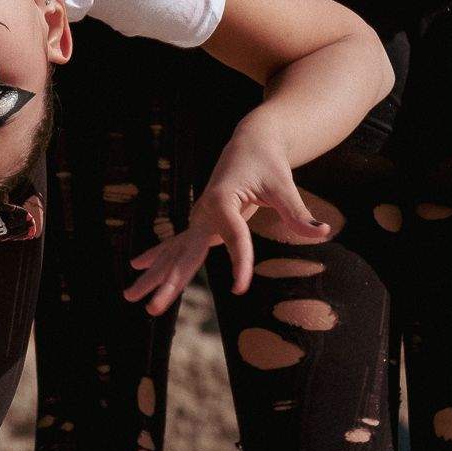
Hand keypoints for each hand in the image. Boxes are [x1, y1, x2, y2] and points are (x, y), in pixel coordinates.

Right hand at [123, 122, 329, 315]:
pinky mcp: (201, 223)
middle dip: (170, 282)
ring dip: (154, 277)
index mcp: (222, 200)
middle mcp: (203, 211)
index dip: (238, 262)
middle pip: (187, 252)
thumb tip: (322, 233)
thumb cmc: (268, 163)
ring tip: (130, 298)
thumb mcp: (284, 185)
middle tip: (154, 308)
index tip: (240, 288)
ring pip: (174, 253)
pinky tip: (137, 270)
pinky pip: (177, 246)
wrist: (249, 142)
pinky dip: (157, 259)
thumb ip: (297, 213)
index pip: (231, 237)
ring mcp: (198, 218)